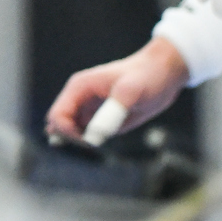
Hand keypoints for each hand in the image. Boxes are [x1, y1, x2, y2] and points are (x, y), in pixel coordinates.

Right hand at [45, 37, 188, 145]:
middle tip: (96, 147)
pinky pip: (83, 133)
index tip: (91, 143)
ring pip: (68, 131)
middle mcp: (79, 97)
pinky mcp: (99, 117)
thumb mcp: (133, 90)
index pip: (57, 116)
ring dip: (78, 143)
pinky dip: (88, 143)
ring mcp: (88, 107)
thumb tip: (97, 134)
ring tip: (100, 146)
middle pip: (58, 125)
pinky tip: (103, 145)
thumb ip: (115, 109)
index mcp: (79, 87)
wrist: (164, 73)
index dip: (68, 133)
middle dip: (71, 140)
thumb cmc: (148, 77)